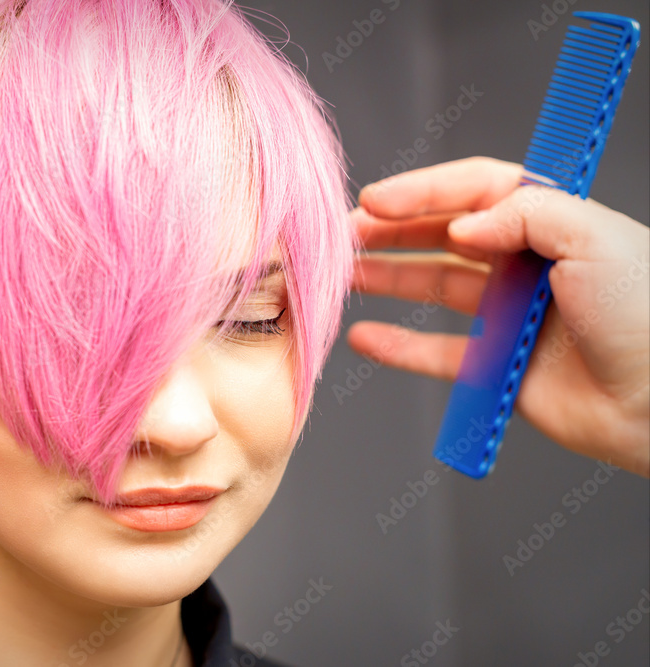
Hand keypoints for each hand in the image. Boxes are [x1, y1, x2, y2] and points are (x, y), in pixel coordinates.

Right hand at [349, 156, 648, 477]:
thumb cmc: (646, 313)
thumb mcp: (593, 235)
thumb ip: (523, 214)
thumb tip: (463, 225)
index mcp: (552, 222)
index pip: (475, 191)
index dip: (422, 191)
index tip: (375, 200)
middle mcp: (526, 263)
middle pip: (444, 235)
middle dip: (392, 232)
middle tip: (346, 236)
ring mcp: (510, 315)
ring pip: (434, 287)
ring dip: (388, 279)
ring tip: (345, 277)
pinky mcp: (500, 366)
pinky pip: (438, 352)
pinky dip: (399, 346)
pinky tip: (365, 337)